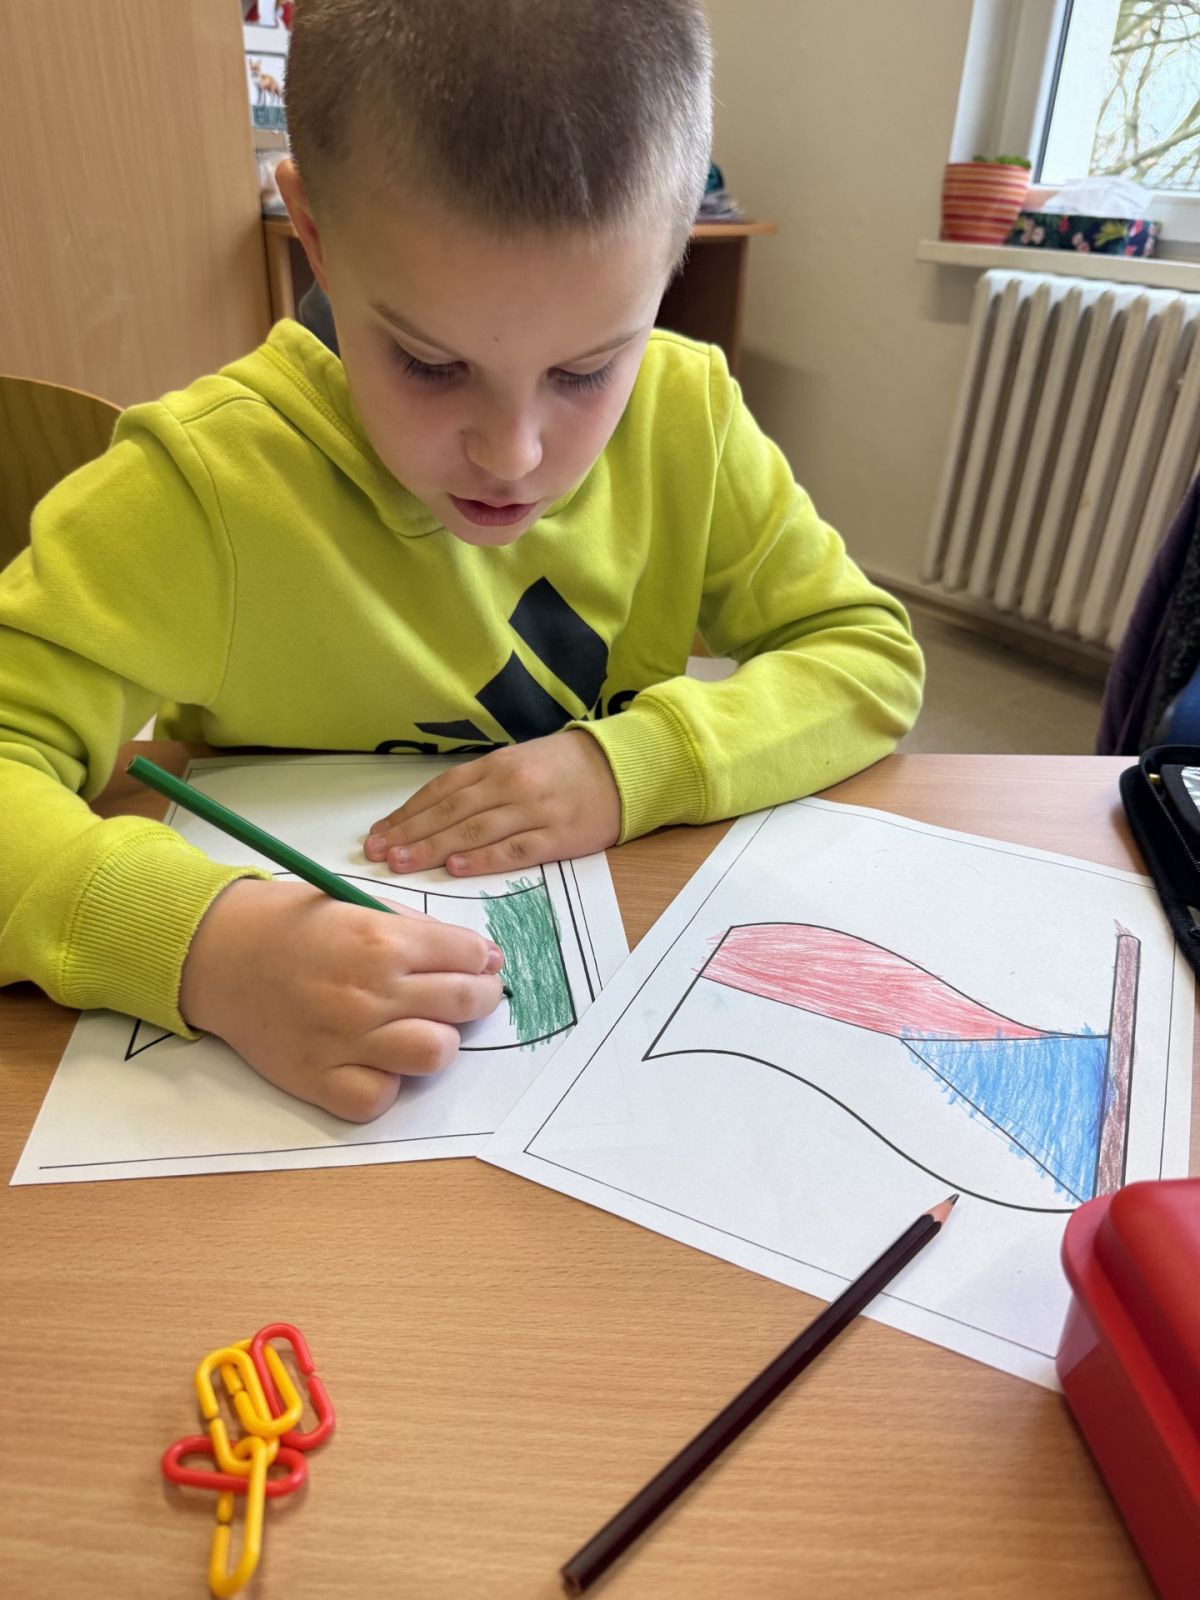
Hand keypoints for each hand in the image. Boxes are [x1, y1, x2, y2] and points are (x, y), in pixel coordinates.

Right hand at [179, 878, 504, 1120]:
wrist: (216, 954)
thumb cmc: (288, 923)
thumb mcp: (355, 902)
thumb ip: (414, 929)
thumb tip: (475, 954)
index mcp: (380, 940)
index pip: (468, 955)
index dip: (482, 957)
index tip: (481, 961)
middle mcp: (368, 993)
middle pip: (465, 1002)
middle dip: (479, 993)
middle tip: (470, 991)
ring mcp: (345, 1041)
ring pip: (436, 1053)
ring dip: (438, 1037)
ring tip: (422, 1024)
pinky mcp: (320, 1080)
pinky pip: (383, 1096)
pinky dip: (388, 1080)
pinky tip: (378, 1057)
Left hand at [363, 730, 620, 875]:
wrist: (623, 768)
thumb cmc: (565, 767)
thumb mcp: (519, 762)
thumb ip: (480, 785)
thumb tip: (432, 812)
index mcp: (497, 765)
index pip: (441, 791)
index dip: (407, 814)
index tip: (379, 834)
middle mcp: (510, 785)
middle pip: (450, 812)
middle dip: (410, 834)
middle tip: (378, 853)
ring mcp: (534, 811)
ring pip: (475, 831)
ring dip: (435, 848)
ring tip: (403, 863)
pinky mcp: (558, 836)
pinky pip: (515, 849)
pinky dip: (484, 859)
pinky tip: (457, 868)